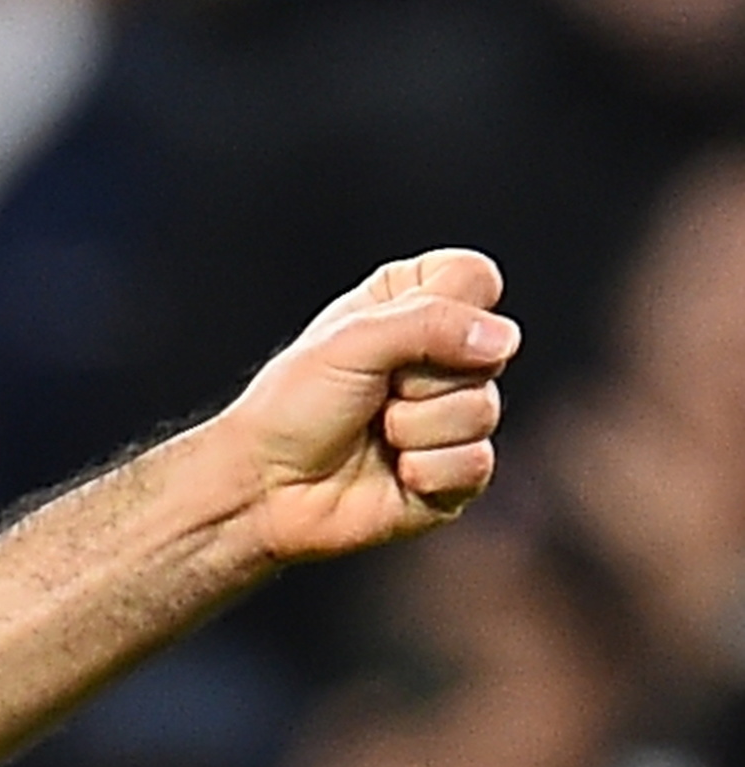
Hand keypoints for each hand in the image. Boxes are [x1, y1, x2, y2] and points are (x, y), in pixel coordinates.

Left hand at [222, 250, 518, 562]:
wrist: (262, 488)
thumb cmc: (292, 407)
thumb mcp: (352, 341)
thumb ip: (431, 323)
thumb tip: (503, 340)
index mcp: (414, 307)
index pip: (475, 279)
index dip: (443, 307)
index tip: (385, 331)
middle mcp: (442, 358)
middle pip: (491, 350)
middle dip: (419, 379)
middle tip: (371, 395)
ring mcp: (452, 417)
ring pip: (483, 410)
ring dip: (414, 427)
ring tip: (374, 434)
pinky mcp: (455, 474)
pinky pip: (476, 464)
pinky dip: (424, 471)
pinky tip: (391, 472)